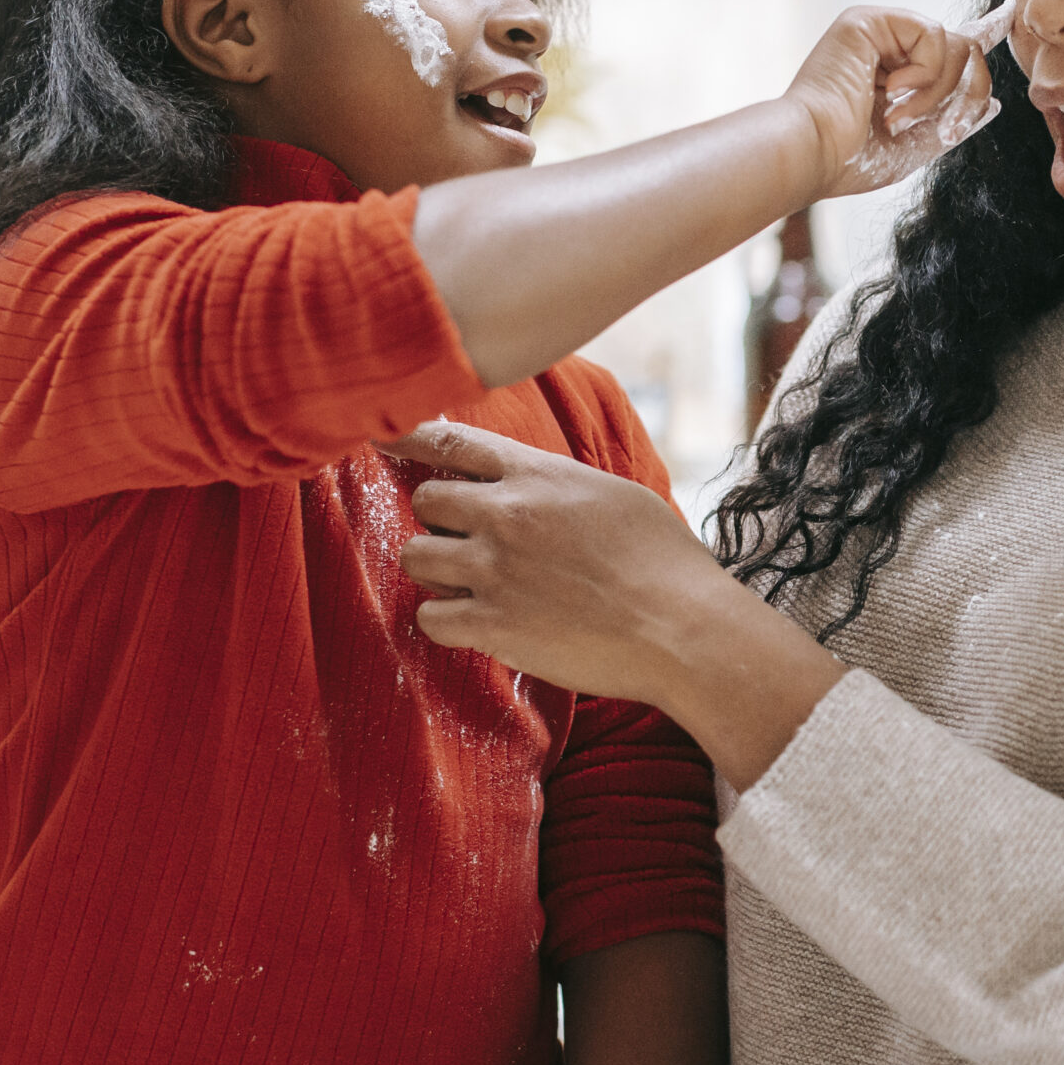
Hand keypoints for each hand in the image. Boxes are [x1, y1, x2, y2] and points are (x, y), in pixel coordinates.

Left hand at [392, 422, 724, 707]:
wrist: (681, 628)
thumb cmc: (666, 564)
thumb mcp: (616, 496)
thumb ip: (561, 486)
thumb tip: (536, 487)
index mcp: (538, 475)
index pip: (451, 441)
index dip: (407, 436)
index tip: (382, 436)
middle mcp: (506, 514)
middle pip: (425, 500)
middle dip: (441, 520)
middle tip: (470, 542)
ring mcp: (493, 570)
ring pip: (416, 556)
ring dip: (438, 570)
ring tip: (474, 586)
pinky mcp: (490, 625)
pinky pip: (429, 616)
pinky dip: (446, 621)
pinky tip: (476, 624)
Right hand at [782, 2, 1007, 198]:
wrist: (813, 152)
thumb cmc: (850, 160)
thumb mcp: (915, 148)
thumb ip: (954, 123)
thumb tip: (992, 104)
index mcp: (896, 75)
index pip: (949, 48)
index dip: (982, 30)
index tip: (1007, 13)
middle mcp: (889, 48)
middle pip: (965, 51)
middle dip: (969, 95)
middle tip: (947, 132)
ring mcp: (879, 31)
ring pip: (956, 43)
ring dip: (940, 92)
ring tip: (900, 116)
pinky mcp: (869, 19)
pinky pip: (933, 32)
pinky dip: (925, 72)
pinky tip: (892, 90)